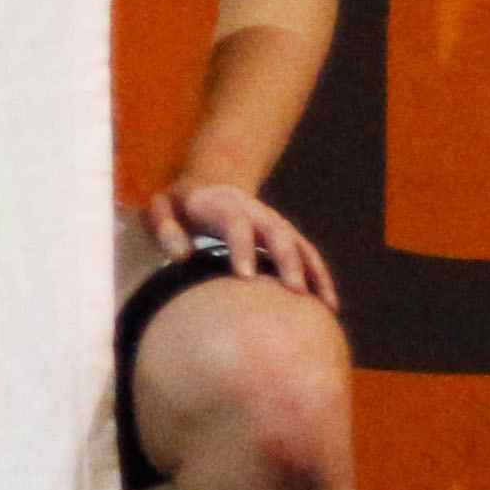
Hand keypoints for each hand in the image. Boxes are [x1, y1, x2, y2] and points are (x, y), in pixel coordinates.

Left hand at [140, 181, 337, 308]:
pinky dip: (321, 277)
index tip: (245, 277)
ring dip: (314, 272)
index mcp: (223, 205)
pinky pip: (308, 255)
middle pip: (277, 234)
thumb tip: (180, 256)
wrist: (209, 182)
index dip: (243, 248)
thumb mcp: (161, 206)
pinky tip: (328, 306)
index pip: (237, 225)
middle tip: (293, 292)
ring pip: (301, 245)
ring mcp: (275, 224)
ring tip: (324, 306)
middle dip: (287, 262)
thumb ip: (164, 227)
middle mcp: (256, 212)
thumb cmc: (179, 204)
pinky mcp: (286, 236)